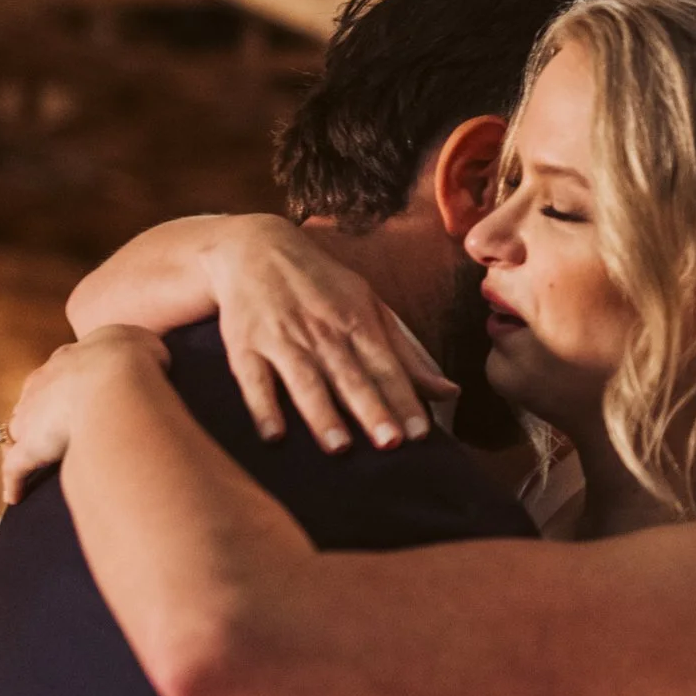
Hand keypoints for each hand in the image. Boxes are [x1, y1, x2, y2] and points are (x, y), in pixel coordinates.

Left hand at [0, 326, 172, 502]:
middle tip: (60, 431)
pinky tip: (15, 496)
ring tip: (41, 463)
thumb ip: (138, 350)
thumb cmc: (132, 359)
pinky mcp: (30, 448)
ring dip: (30, 445)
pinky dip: (14, 482)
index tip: (78, 398)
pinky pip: (15, 469)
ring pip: (22, 432)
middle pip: (34, 403)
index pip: (58, 375)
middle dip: (42, 416)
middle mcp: (42, 386)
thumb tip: (152, 358)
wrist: (114, 378)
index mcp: (68, 360)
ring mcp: (33, 417)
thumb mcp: (139, 342)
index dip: (66, 387)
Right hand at [207, 219, 455, 452]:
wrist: (255, 246)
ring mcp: (281, 338)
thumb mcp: (369, 307)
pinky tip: (274, 436)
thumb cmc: (322, 284)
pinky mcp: (244, 345)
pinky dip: (263, 407)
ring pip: (304, 380)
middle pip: (350, 376)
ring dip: (321, 414)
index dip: (404, 399)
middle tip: (390, 444)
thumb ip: (406, 355)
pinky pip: (253, 380)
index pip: (386, 367)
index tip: (421, 433)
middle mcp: (322, 332)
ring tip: (339, 448)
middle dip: (371, 409)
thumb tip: (450, 392)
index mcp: (357, 322)